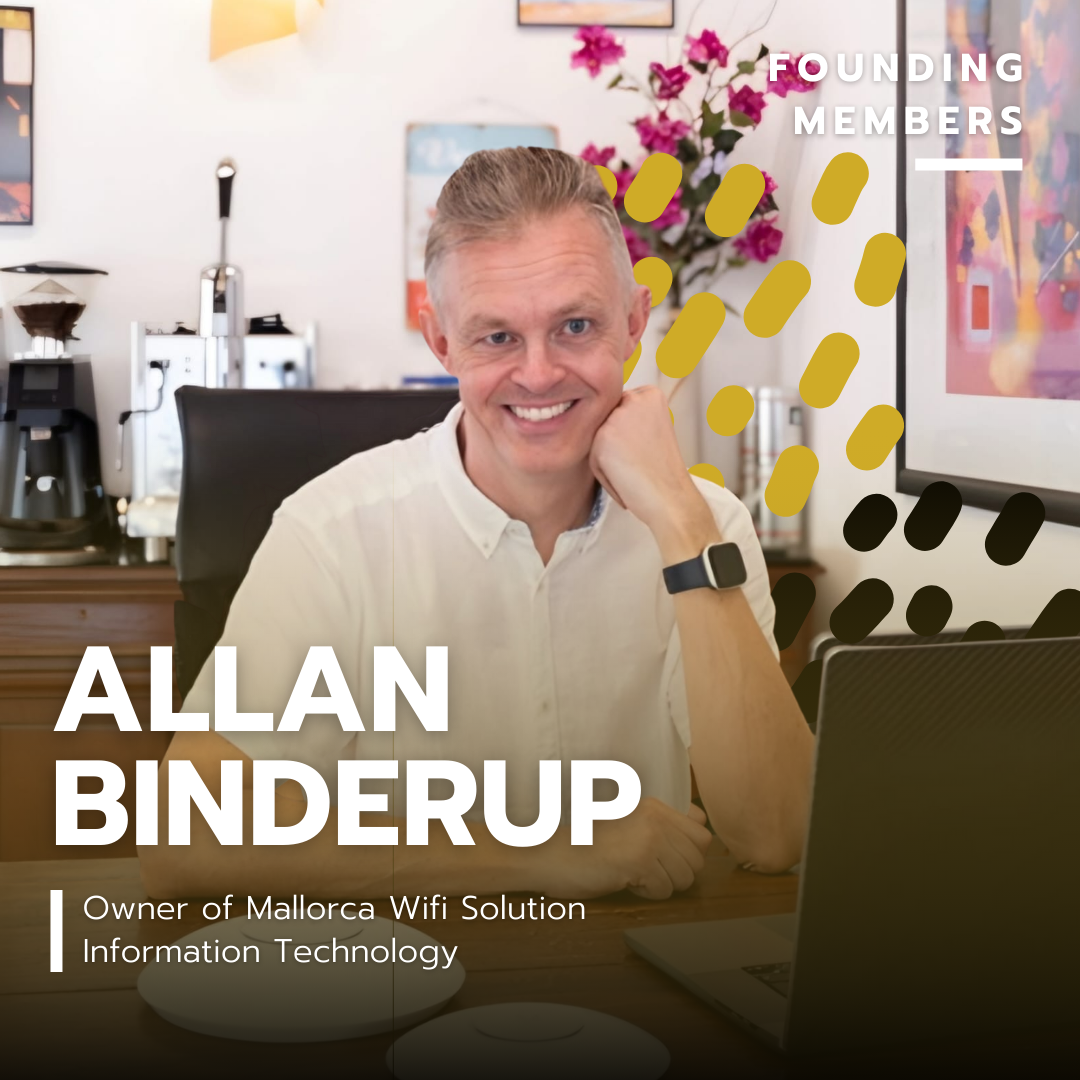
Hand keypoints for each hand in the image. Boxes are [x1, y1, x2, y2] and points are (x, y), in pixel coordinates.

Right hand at [535, 798, 712, 899]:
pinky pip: (665, 890)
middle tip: (650, 870)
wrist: (554, 855)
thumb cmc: (588, 845)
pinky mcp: (640, 861)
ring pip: (686, 876)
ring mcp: (649, 838)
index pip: (702, 828)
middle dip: (679, 871)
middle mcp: (656, 818)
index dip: (690, 849)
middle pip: (698, 856)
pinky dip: (648, 894)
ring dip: (664, 884)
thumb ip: (663, 826)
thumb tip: (702, 836)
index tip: (667, 856)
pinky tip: (627, 881)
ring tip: (636, 874)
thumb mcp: (630, 824)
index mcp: (654, 806)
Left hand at [590, 387, 716, 550]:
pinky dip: (604, 473)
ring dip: (607, 458)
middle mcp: (633, 398)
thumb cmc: (662, 470)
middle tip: (638, 462)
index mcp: (650, 394)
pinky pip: (592, 456)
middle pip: (606, 421)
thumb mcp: (653, 429)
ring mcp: (617, 416)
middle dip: (615, 444)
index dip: (628, 434)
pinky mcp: (602, 436)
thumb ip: (631, 417)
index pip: (620, 408)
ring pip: (597, 438)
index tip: (643, 450)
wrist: (670, 496)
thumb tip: (598, 415)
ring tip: (632, 470)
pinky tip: (625, 478)